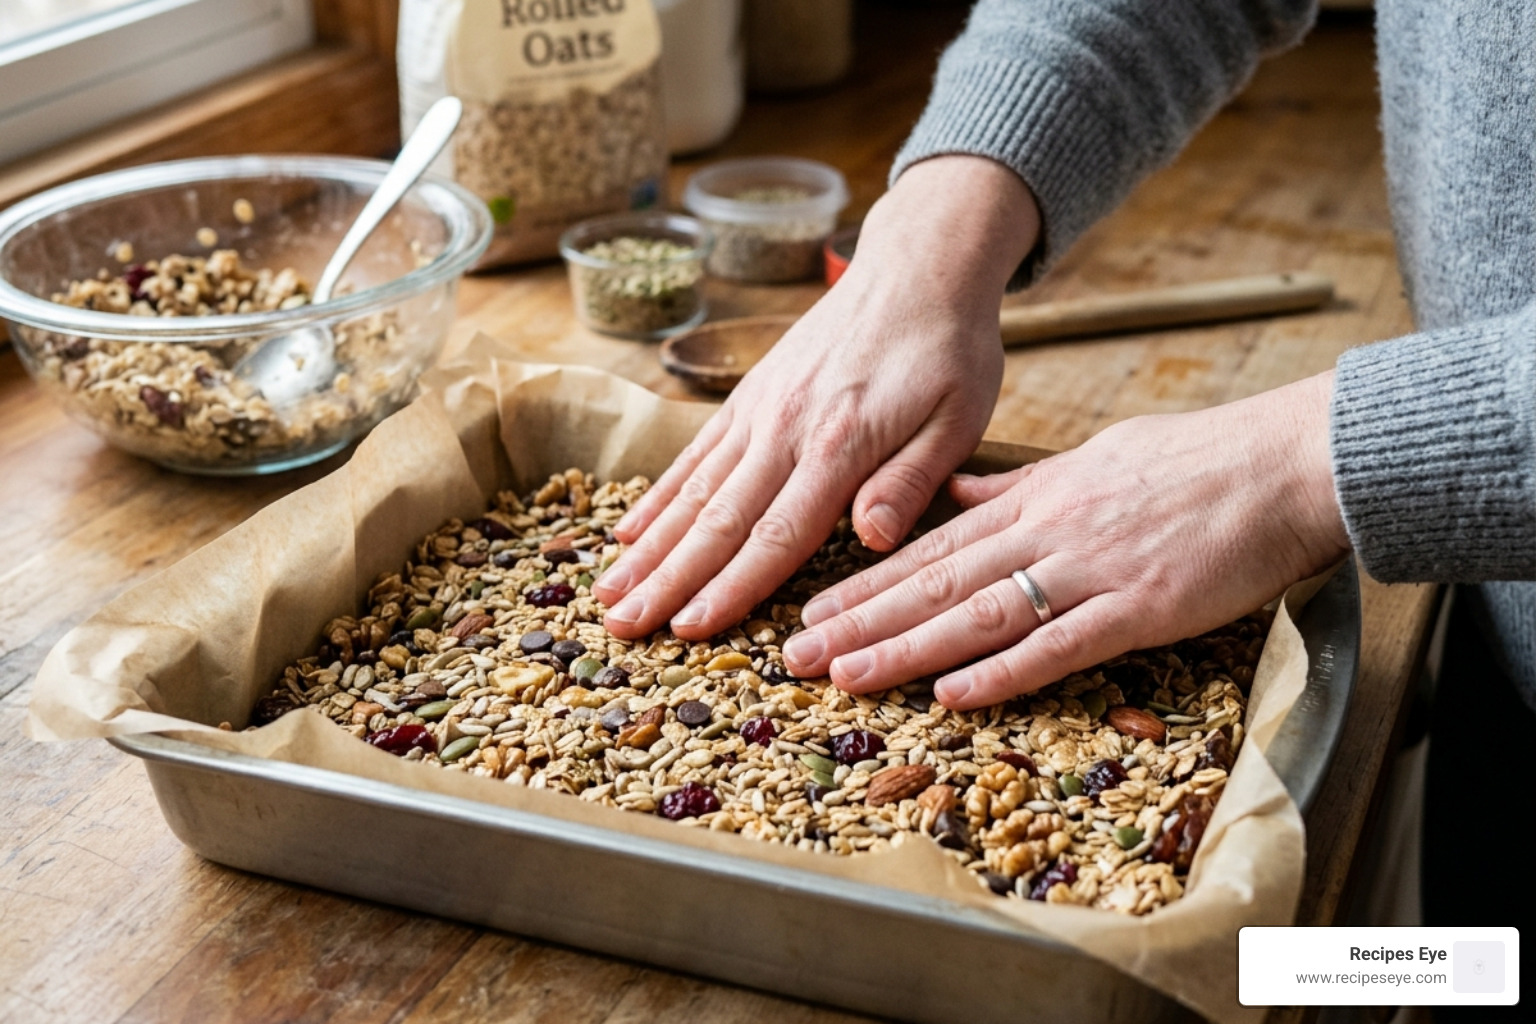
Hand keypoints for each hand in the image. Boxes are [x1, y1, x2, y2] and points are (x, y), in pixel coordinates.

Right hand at [595, 156, 1041, 639]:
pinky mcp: (748, 396)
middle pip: (716, 520)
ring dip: (647, 547)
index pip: (775, 533)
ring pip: (692, 492)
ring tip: (607, 593)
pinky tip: (627, 532)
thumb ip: (910, 480)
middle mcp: (783, 428)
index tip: (686, 631)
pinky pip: (694, 455)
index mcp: (839, 444)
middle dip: (665, 580)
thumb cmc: (950, 350)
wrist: (919, 266)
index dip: (729, 587)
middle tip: (620, 629)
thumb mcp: (959, 418)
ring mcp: (758, 410)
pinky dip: (658, 497)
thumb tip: (872, 540)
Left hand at [781, 372, 1349, 708]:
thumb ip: (1018, 486)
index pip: (931, 549)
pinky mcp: (1142, 605)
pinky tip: (952, 693)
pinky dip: (1004, 671)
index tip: (813, 609)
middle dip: (860, 621)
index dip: (866, 583)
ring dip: (906, 649)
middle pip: (936, 584)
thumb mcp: (1092, 458)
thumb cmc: (1196, 462)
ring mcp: (1092, 568)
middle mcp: (1048, 531)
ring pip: (979, 614)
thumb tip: (959, 495)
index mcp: (1035, 497)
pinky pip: (1061, 643)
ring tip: (846, 676)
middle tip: (796, 656)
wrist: (1283, 462)